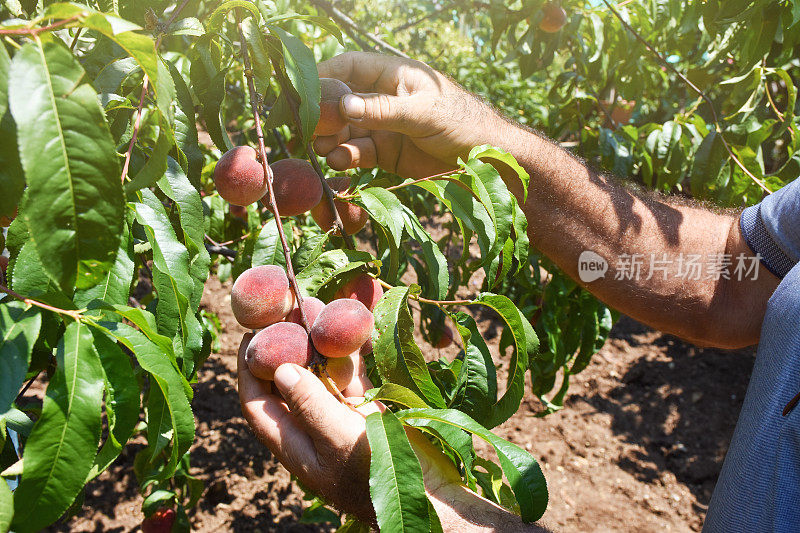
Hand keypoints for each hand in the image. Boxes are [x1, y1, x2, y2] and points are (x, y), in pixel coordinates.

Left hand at [237, 333, 539, 530]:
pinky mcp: (365, 411)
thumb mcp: (337, 438)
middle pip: (286, 381)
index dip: (249, 368)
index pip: (257, 401)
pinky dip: (348, 354)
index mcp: (293, 442)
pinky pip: (350, 377)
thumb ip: (309, 403)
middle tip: (284, 310)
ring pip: (319, 374)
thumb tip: (280, 368)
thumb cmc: (375, 473)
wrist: (426, 495)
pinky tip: (349, 327)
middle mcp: (310, 428)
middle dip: (284, 346)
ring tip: (314, 308)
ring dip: (317, 345)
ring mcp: (338, 418)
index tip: (251, 333)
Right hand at [315, 52, 510, 177]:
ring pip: (345, 130)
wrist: (487, 159)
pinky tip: (340, 161)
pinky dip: (346, 157)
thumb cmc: (462, 121)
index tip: (302, 91)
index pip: (349, 67)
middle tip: (306, 129)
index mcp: (393, 75)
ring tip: (322, 149)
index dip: (324, 76)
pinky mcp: (386, 154)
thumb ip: (383, 110)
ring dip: (330, 139)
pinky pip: (358, 153)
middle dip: (322, 115)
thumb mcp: (423, 112)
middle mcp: (383, 99)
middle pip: (340, 101)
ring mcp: (383, 127)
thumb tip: (342, 105)